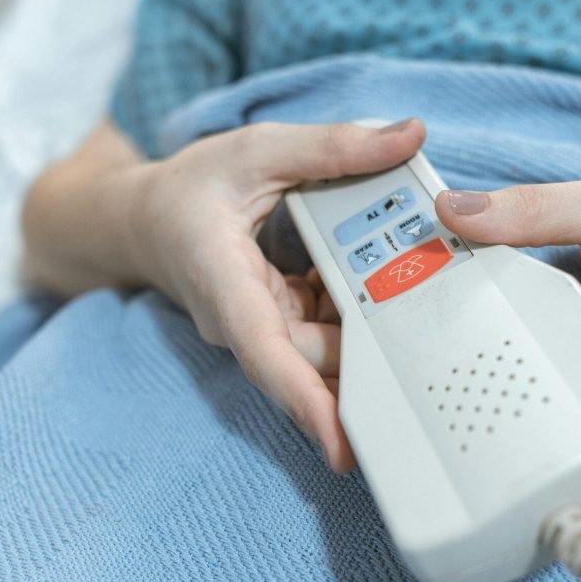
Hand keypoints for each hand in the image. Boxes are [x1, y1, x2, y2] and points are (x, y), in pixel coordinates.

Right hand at [125, 120, 425, 472]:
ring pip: (330, 346)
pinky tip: (393, 282)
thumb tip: (408, 134)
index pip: (269, 356)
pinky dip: (360, 305)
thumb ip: (332, 146)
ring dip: (374, 323)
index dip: (308, 403)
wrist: (144, 220)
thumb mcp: (259, 150)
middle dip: (373, 351)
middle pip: (317, 355)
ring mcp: (267, 327)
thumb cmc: (191, 187)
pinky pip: (331, 326)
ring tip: (427, 302)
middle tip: (437, 350)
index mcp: (228, 286)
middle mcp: (247, 322)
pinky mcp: (284, 322)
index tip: (344, 447)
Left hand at [435, 174, 580, 377]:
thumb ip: (535, 210)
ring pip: (504, 340)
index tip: (409, 266)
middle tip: (418, 252)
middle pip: (490, 347)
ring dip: (474, 296)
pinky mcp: (579, 360)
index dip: (444, 303)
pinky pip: (524, 330)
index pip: (493, 340)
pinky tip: (484, 266)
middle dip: (452, 298)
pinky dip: (503, 297)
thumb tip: (452, 210)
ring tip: (444, 256)